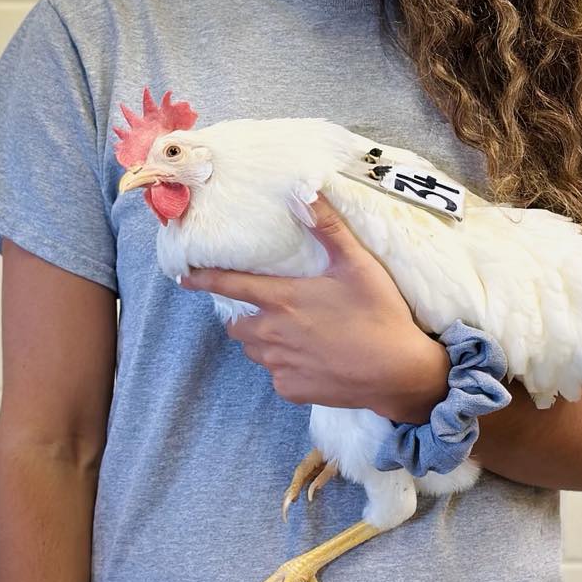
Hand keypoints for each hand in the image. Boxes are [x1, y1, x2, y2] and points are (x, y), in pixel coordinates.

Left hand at [176, 190, 441, 413]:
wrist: (398, 372)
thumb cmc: (379, 314)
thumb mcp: (357, 264)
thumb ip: (327, 228)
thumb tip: (302, 191)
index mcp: (282, 300)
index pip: (228, 286)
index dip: (202, 280)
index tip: (184, 277)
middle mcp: (272, 335)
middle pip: (237, 326)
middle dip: (245, 317)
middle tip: (272, 311)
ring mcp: (280, 366)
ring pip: (255, 352)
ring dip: (264, 342)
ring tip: (295, 335)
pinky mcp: (291, 390)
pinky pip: (277, 376)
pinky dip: (287, 367)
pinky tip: (314, 360)